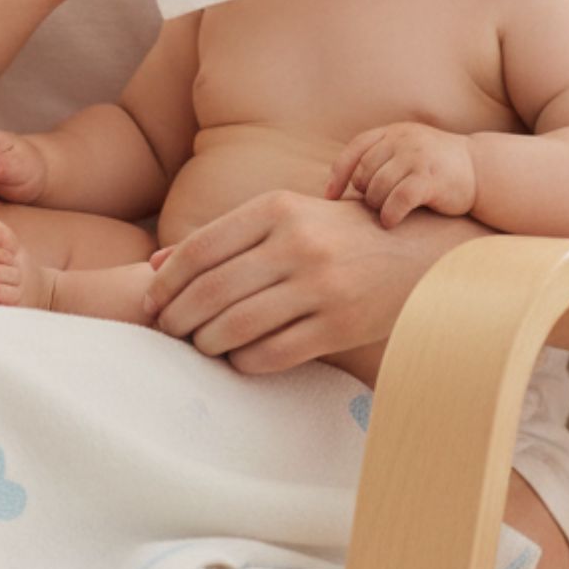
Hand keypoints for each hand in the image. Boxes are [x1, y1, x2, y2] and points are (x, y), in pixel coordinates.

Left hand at [141, 189, 468, 374]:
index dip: (167, 281)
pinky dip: (243, 361)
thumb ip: (225, 236)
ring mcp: (321, 286)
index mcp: (279, 208)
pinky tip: (237, 357)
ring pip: (236, 326)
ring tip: (199, 344)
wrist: (417, 251)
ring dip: (206, 342)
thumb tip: (156, 263)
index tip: (151, 300)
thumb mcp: (286, 216)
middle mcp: (298, 243)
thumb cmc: (337, 233)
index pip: (201, 248)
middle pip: (212, 290)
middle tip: (167, 330)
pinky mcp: (340, 326)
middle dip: (177, 317)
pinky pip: (272, 353)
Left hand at [323, 123, 477, 224]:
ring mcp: (417, 158)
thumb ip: (380, 159)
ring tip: (385, 213)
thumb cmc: (437, 168)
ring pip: (378, 187)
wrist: (482, 170)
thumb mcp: (407, 151)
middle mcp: (403, 140)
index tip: (331, 197)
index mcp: (394, 132)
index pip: (355, 149)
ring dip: (376, 205)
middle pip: (364, 172)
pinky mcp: (430, 179)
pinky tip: (391, 221)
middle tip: (375, 206)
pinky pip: (398, 199)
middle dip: (364, 193)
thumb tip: (340, 187)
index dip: (339, 174)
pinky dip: (390, 214)